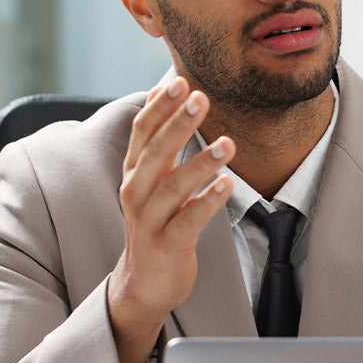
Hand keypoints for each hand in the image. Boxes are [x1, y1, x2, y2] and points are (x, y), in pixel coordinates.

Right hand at [107, 76, 235, 362]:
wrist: (144, 281)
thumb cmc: (155, 222)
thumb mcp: (150, 179)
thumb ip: (156, 138)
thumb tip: (160, 91)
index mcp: (134, 172)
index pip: (142, 132)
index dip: (160, 107)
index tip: (181, 81)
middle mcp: (136, 192)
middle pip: (155, 153)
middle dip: (178, 124)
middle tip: (202, 99)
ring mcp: (150, 220)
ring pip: (173, 186)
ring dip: (201, 163)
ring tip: (228, 143)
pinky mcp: (168, 245)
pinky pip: (189, 220)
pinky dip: (207, 202)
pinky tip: (228, 185)